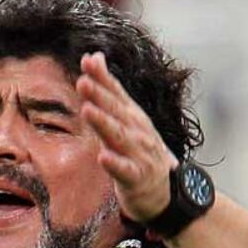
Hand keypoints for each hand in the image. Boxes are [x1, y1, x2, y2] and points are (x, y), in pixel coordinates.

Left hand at [76, 52, 178, 221]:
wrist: (164, 191)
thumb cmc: (139, 151)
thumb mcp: (125, 116)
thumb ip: (108, 88)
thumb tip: (93, 55)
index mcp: (132, 116)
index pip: (115, 92)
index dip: (102, 77)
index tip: (87, 61)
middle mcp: (136, 130)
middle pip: (115, 110)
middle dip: (100, 95)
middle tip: (83, 81)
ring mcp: (138, 153)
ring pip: (118, 136)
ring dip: (104, 123)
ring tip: (88, 111)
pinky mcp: (136, 177)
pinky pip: (124, 170)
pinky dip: (114, 163)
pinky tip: (102, 156)